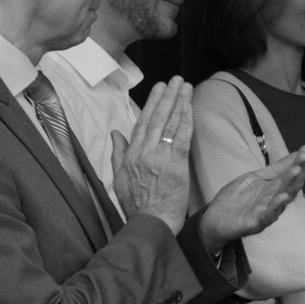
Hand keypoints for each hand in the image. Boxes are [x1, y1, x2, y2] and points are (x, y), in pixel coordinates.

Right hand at [117, 76, 196, 227]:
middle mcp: (145, 152)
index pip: (142, 123)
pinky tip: (189, 107)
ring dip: (178, 102)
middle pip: (157, 118)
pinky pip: (182, 139)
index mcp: (131, 155)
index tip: (158, 88)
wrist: (150, 223)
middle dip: (166, 96)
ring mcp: (161, 158)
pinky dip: (186, 121)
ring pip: (170, 124)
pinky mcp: (176, 166)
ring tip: (184, 86)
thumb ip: (118, 153)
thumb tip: (115, 133)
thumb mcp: (118, 178)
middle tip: (174, 80)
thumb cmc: (135, 205)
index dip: (151, 103)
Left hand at [197, 147, 304, 246]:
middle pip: (291, 185)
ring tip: (297, 170)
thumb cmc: (237, 199)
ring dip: (291, 184)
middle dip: (299, 170)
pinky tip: (282, 197)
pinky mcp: (256, 223)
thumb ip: (275, 169)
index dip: (300, 162)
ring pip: (283, 198)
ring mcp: (266, 212)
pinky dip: (276, 206)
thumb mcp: (256, 178)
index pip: (291, 174)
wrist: (215, 219)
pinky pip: (269, 215)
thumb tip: (295, 153)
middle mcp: (274, 200)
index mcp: (275, 189)